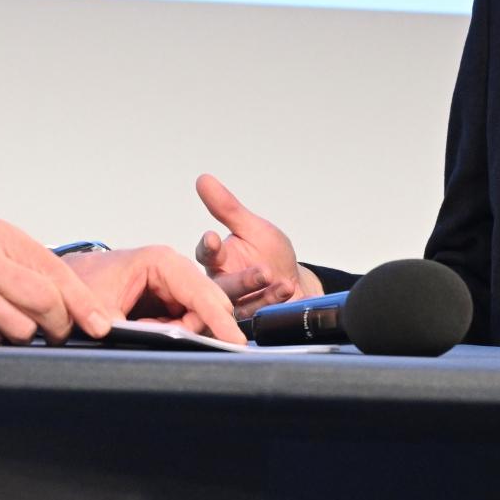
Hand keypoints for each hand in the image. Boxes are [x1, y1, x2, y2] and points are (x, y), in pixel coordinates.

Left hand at [61, 246, 247, 343]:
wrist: (60, 283)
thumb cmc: (77, 283)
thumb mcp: (96, 308)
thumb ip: (124, 326)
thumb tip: (144, 343)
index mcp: (161, 262)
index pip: (201, 292)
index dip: (219, 319)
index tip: (234, 343)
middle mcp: (171, 272)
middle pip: (205, 307)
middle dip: (195, 329)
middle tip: (161, 336)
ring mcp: (170, 288)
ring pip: (195, 319)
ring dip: (178, 334)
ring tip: (141, 328)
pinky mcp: (166, 304)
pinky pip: (181, 324)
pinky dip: (169, 335)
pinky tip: (143, 331)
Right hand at [193, 173, 321, 311]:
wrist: (295, 284)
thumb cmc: (271, 255)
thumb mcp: (252, 227)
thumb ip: (227, 207)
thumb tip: (204, 179)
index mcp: (219, 260)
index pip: (207, 254)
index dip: (209, 247)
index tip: (212, 240)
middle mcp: (224, 285)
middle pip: (223, 286)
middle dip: (241, 279)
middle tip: (262, 272)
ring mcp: (240, 305)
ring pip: (242, 304)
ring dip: (262, 294)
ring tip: (280, 282)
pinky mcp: (256, 320)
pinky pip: (260, 316)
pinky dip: (274, 303)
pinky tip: (286, 291)